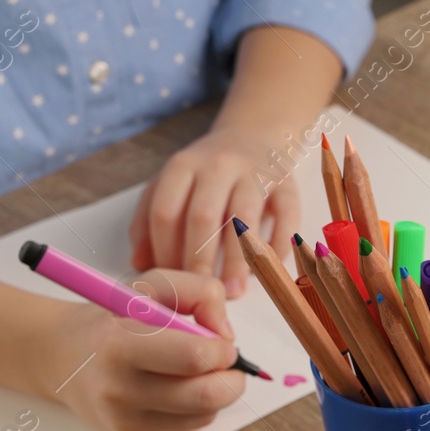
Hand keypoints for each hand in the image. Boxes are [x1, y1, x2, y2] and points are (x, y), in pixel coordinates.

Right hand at [38, 270, 245, 430]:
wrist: (62, 359)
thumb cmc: (112, 321)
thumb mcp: (148, 288)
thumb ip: (197, 292)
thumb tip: (226, 333)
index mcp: (119, 346)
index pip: (195, 356)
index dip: (221, 348)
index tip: (220, 341)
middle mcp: (119, 391)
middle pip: (208, 396)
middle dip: (230, 377)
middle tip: (222, 361)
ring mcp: (127, 423)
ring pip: (206, 414)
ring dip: (213, 392)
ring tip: (189, 372)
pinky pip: (190, 429)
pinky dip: (195, 409)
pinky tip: (172, 390)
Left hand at [129, 127, 300, 298]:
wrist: (255, 137)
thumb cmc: (209, 173)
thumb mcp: (172, 185)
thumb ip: (150, 220)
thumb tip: (141, 263)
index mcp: (182, 166)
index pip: (166, 211)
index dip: (165, 250)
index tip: (172, 282)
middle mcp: (217, 165)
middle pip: (203, 216)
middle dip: (199, 260)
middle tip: (203, 293)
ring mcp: (254, 173)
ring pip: (244, 218)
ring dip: (238, 260)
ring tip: (234, 291)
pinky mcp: (288, 184)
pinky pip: (286, 217)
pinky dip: (278, 246)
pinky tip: (267, 270)